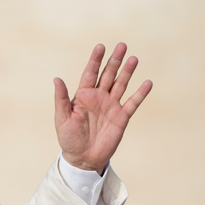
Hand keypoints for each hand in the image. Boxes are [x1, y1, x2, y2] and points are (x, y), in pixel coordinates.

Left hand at [54, 42, 152, 170]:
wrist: (83, 159)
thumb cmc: (69, 139)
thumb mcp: (62, 118)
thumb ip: (61, 99)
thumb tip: (57, 79)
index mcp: (83, 95)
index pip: (90, 73)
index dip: (95, 60)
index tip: (100, 46)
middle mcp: (99, 97)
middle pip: (108, 74)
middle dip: (114, 60)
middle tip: (122, 45)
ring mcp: (111, 106)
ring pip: (121, 84)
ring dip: (127, 72)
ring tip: (134, 58)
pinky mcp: (122, 117)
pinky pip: (132, 103)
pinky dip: (140, 93)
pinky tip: (147, 83)